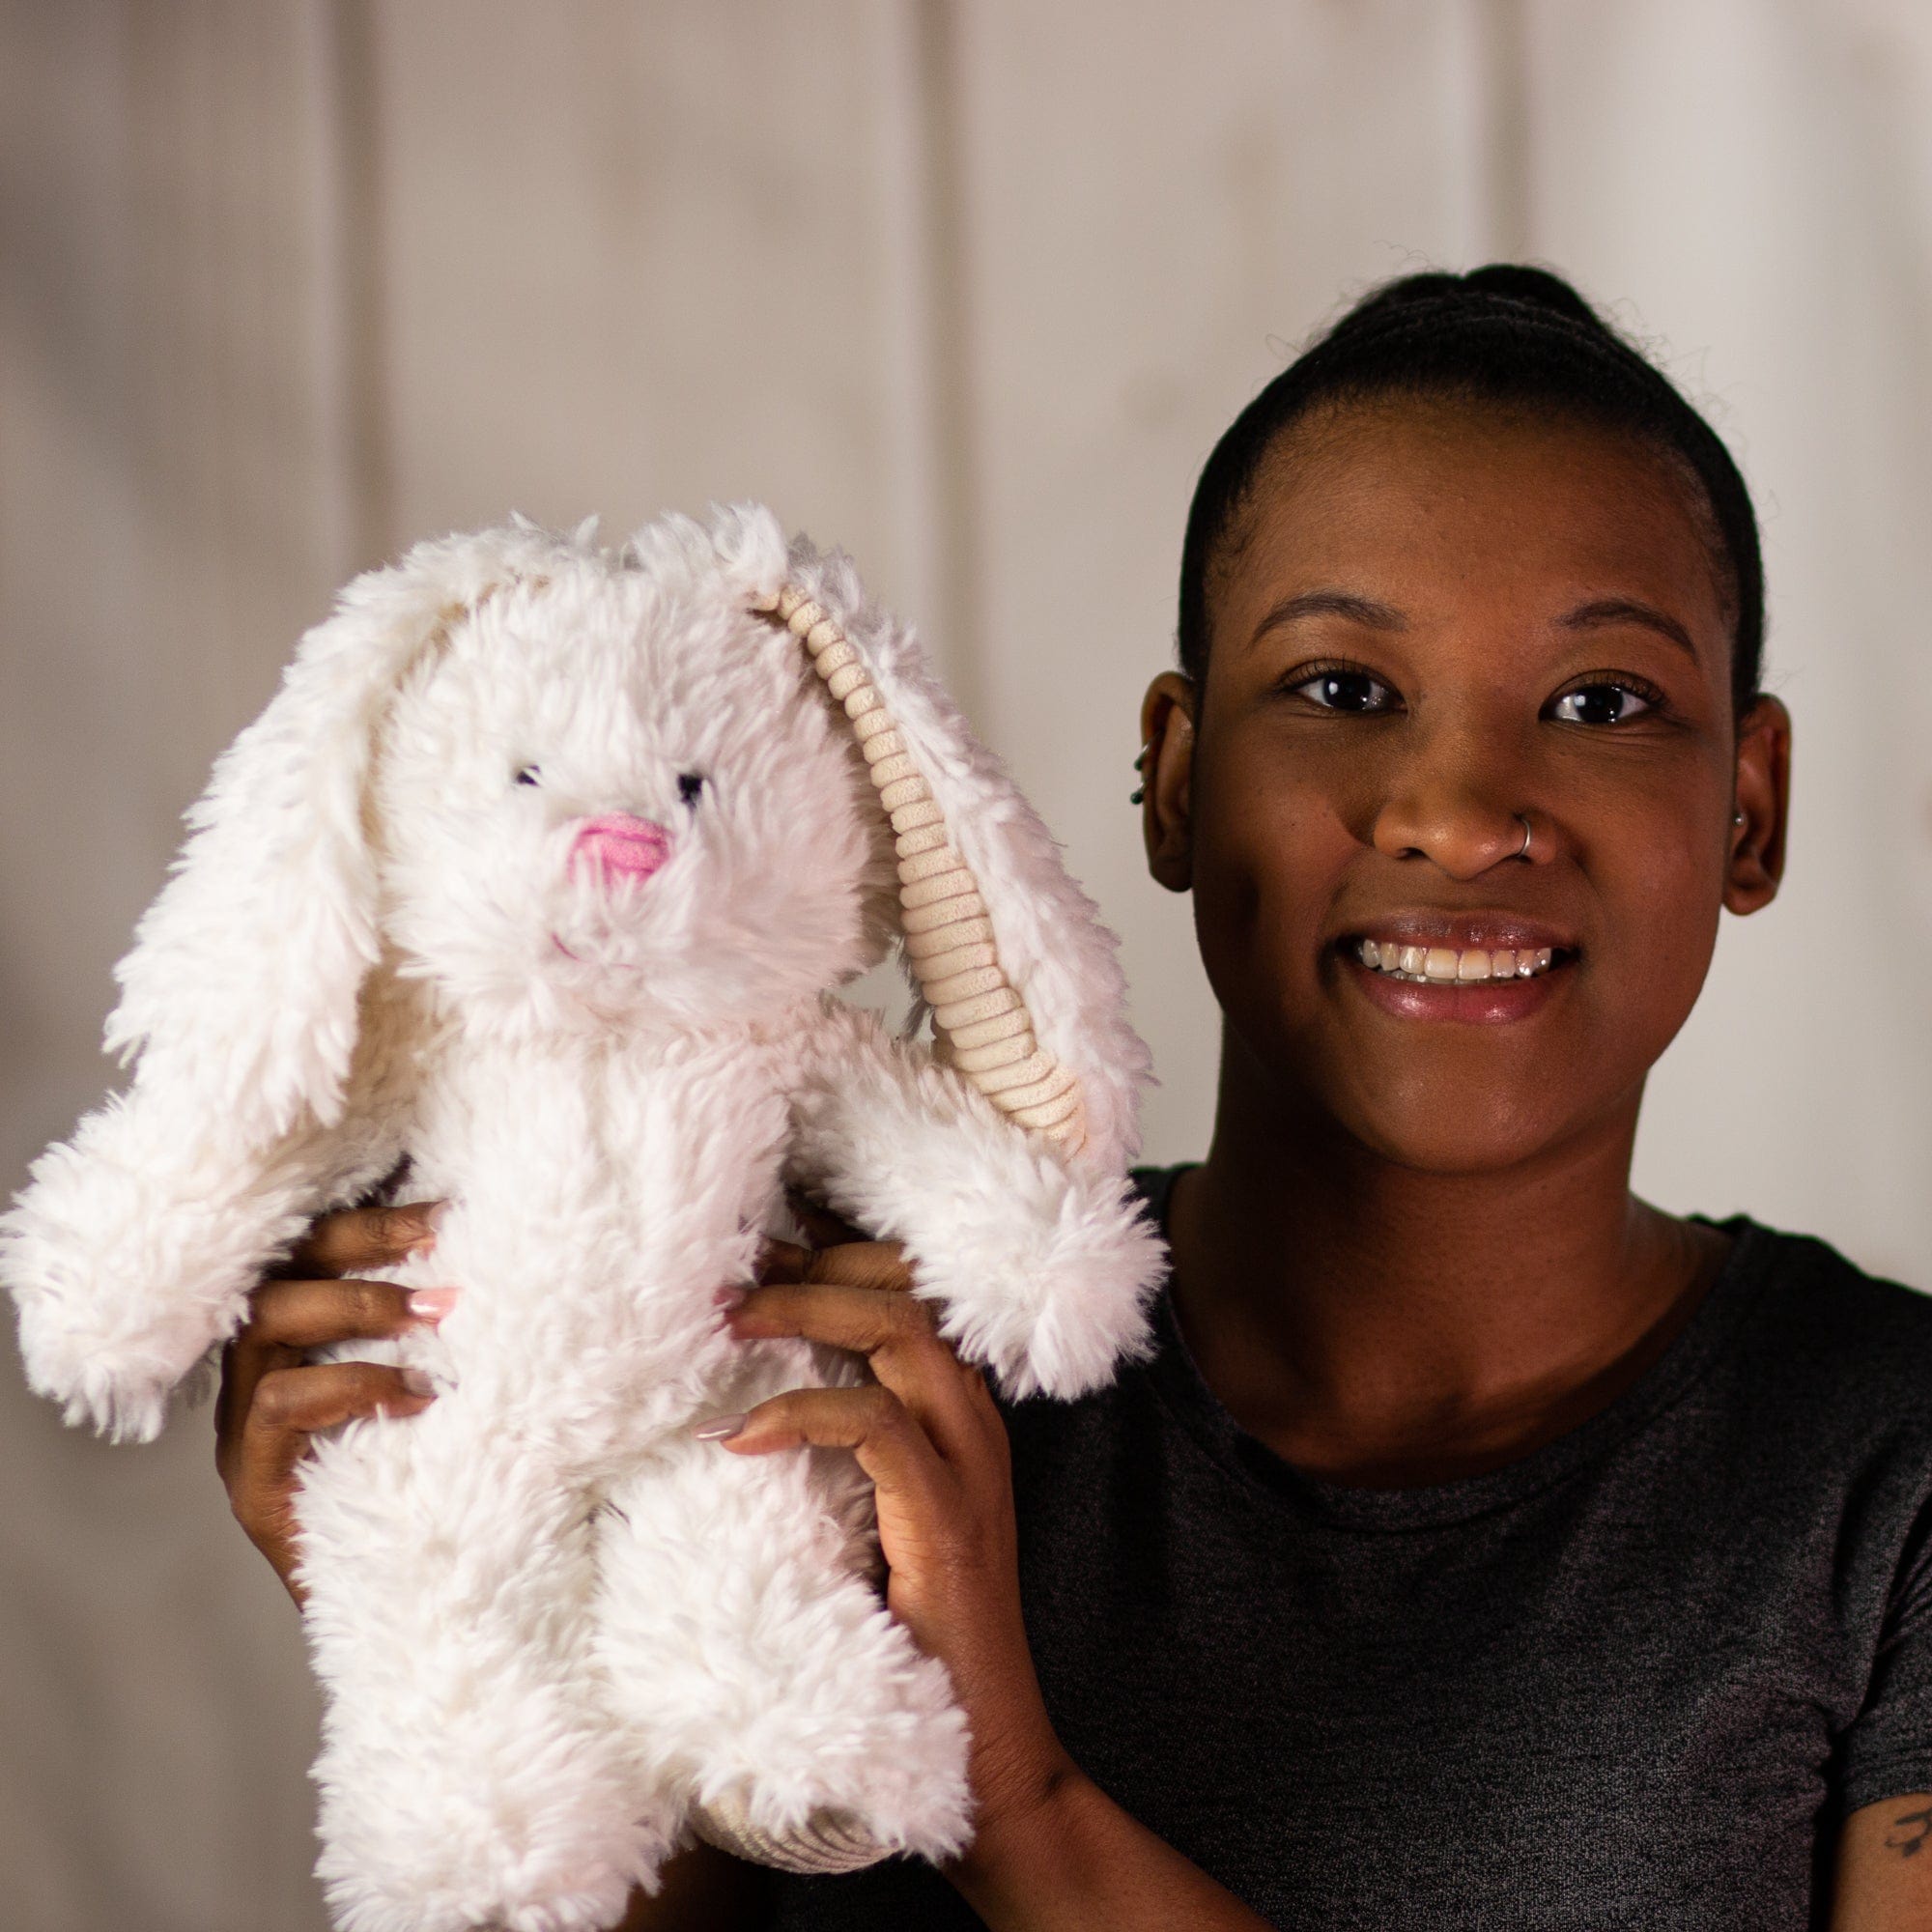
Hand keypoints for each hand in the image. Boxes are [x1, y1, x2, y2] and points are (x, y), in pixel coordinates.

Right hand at [213, 1200, 447, 1605]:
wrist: (409, 1615)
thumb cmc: (438, 1493)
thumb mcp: (444, 1401)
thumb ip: (448, 1341)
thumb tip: (514, 1264)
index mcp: (297, 1349)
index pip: (311, 1254)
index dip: (374, 1221)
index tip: (449, 1206)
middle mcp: (257, 1380)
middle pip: (283, 1273)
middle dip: (364, 1243)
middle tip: (444, 1238)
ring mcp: (244, 1435)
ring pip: (267, 1326)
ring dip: (359, 1306)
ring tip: (439, 1312)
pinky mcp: (253, 1487)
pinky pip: (282, 1407)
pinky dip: (354, 1385)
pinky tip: (419, 1394)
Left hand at [711, 1196, 1079, 1871]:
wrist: (985, 1746)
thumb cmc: (913, 1638)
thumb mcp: (869, 1519)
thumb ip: (837, 1458)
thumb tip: (743, 1401)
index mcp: (958, 1411)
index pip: (909, 1291)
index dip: (833, 1255)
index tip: (756, 1244)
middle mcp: (973, 1418)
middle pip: (905, 1288)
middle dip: (812, 1264)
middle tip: (729, 1270)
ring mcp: (969, 1462)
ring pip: (898, 1331)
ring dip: (803, 1311)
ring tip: (727, 1318)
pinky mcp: (947, 1516)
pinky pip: (875, 1426)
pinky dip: (802, 1414)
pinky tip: (741, 1435)